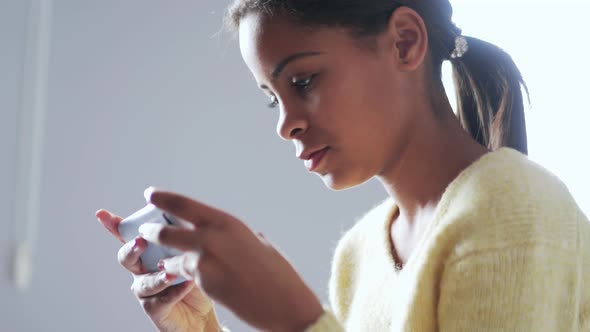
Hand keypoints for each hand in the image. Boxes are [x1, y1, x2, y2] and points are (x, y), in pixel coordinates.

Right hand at [96, 209, 222, 331]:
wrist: (203, 311)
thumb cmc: (196, 277)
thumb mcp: (193, 250)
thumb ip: (183, 235)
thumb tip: (183, 212)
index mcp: (148, 252)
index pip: (128, 236)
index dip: (113, 226)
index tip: (102, 214)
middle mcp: (142, 269)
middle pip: (127, 258)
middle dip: (132, 249)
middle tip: (142, 241)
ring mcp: (146, 290)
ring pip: (144, 282)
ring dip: (157, 276)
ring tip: (171, 273)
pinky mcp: (154, 308)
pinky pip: (160, 299)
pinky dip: (174, 291)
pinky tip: (187, 284)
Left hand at [139, 187, 324, 331]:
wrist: (283, 302)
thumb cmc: (275, 272)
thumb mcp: (255, 242)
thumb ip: (232, 236)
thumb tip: (220, 234)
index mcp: (226, 222)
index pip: (185, 205)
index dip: (164, 198)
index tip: (150, 194)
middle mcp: (211, 237)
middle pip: (167, 231)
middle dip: (152, 231)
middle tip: (145, 230)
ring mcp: (204, 261)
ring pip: (172, 257)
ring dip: (168, 260)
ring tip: (166, 261)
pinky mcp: (202, 283)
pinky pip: (183, 276)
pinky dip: (181, 276)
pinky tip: (183, 278)